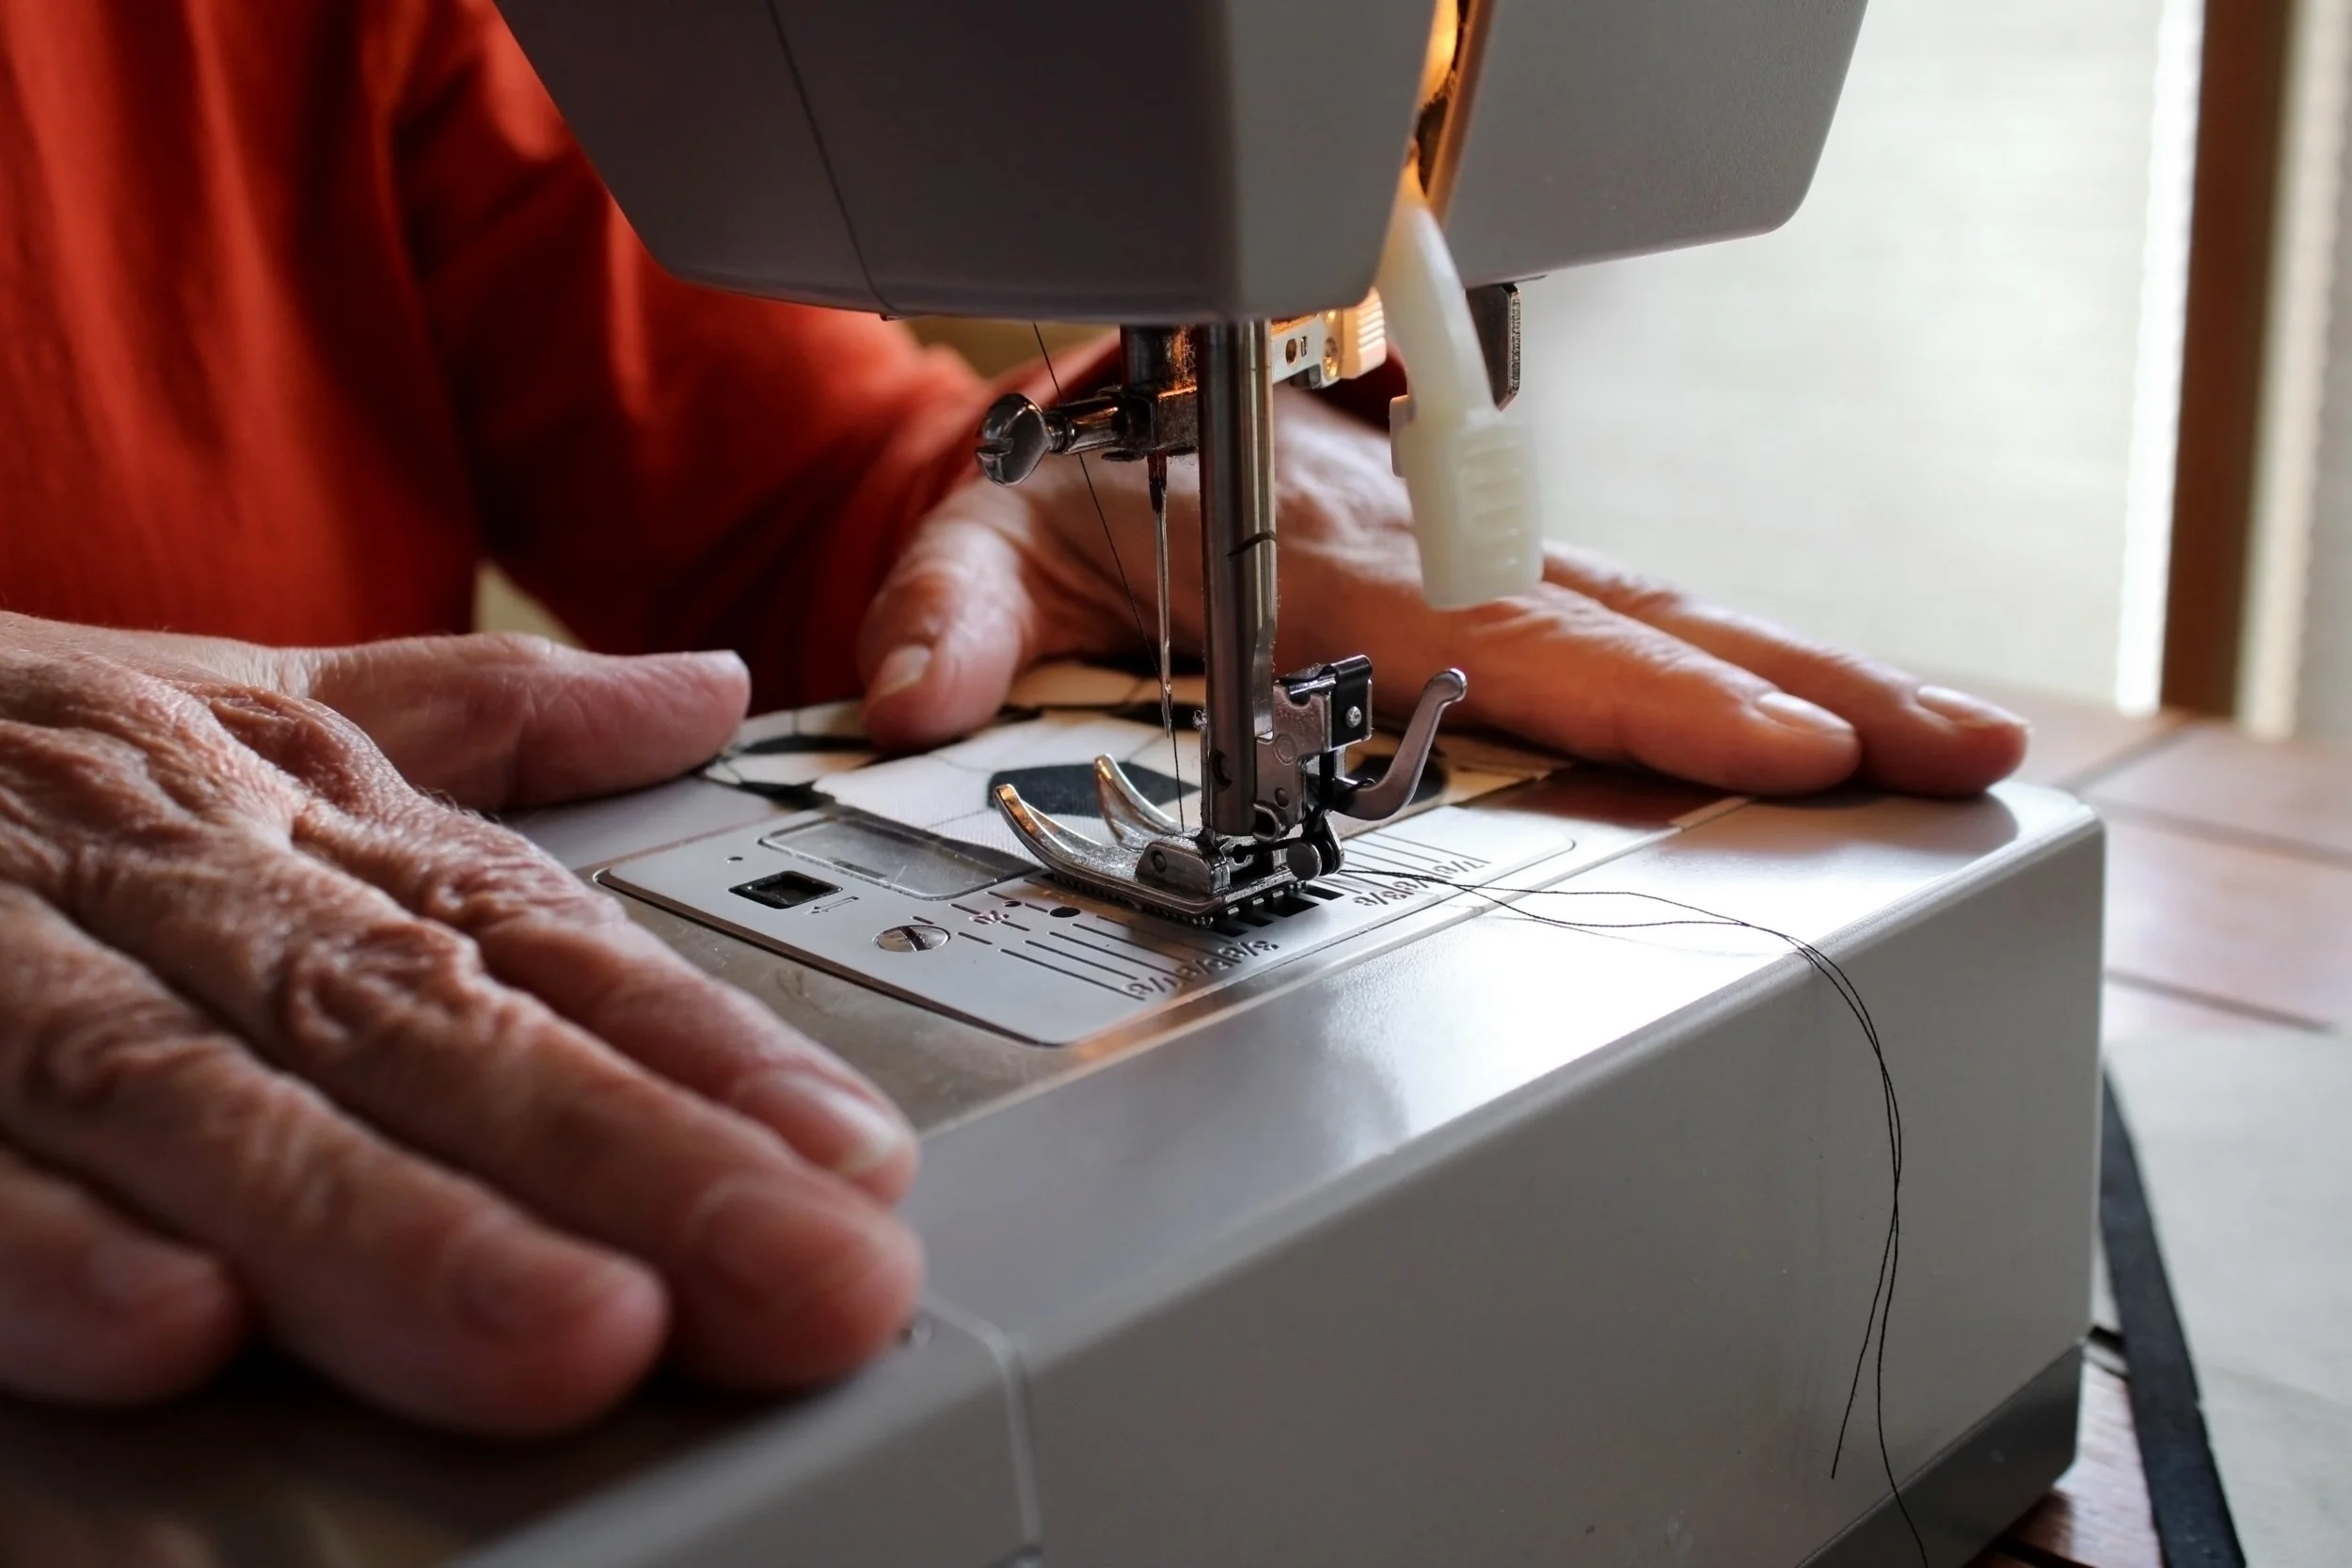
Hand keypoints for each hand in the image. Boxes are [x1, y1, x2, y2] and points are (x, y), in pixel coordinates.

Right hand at [0, 615, 919, 1433]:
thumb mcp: (228, 704)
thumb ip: (467, 724)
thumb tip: (703, 690)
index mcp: (277, 803)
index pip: (537, 933)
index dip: (707, 1056)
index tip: (852, 1169)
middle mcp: (159, 862)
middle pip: (426, 1024)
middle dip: (630, 1168)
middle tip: (803, 1285)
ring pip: (211, 1091)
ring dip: (392, 1225)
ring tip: (572, 1341)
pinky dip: (35, 1243)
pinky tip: (171, 1335)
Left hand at [858, 387, 2027, 794]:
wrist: (1108, 414)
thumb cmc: (1070, 482)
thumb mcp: (987, 532)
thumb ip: (953, 615)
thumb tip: (921, 703)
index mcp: (1321, 550)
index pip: (1500, 635)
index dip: (1638, 696)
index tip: (1768, 748)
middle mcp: (1429, 547)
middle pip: (1631, 620)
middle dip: (1794, 690)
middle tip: (1952, 752)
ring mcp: (1476, 556)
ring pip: (1661, 609)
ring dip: (1806, 674)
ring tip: (1954, 738)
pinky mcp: (1495, 573)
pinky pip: (1632, 613)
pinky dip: (1741, 665)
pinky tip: (1835, 716)